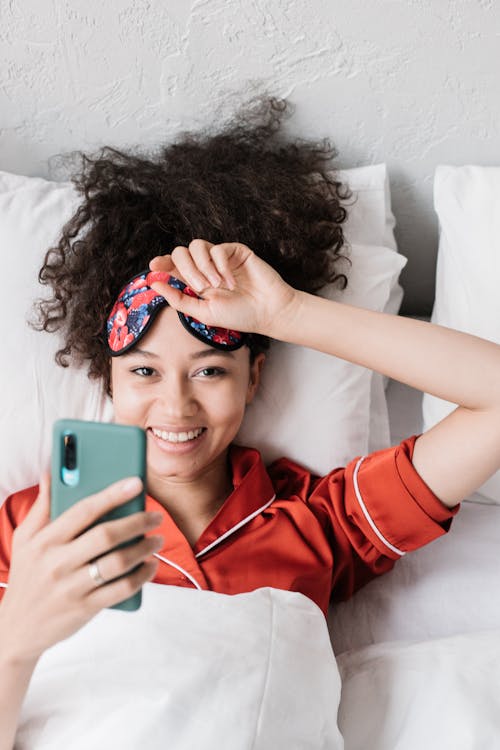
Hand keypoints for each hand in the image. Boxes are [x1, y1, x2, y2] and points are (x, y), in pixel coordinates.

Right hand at [0, 473, 163, 663]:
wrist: (16, 629)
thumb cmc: (27, 575)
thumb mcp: (25, 539)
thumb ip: (42, 505)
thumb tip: (51, 469)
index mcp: (44, 541)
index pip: (83, 511)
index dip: (112, 495)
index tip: (136, 483)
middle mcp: (57, 563)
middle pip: (106, 535)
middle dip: (137, 521)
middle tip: (155, 516)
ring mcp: (71, 587)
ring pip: (117, 562)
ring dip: (144, 548)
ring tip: (157, 539)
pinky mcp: (84, 609)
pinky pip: (121, 589)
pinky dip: (141, 576)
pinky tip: (150, 565)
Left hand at [149, 239, 297, 335]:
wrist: (267, 311)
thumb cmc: (238, 316)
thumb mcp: (203, 313)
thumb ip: (178, 300)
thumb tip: (153, 283)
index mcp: (195, 281)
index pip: (172, 265)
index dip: (162, 262)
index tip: (154, 267)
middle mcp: (205, 267)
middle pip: (180, 252)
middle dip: (186, 269)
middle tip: (200, 287)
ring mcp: (220, 258)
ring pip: (196, 246)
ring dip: (202, 267)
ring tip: (216, 286)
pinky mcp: (235, 251)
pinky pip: (218, 249)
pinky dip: (221, 266)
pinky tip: (231, 282)